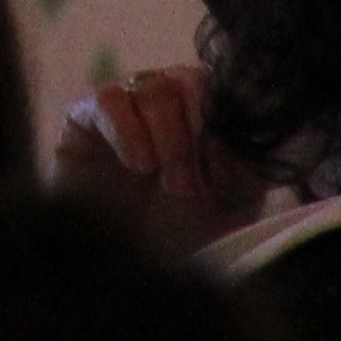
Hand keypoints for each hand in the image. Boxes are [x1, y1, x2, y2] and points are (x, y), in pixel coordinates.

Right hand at [50, 63, 268, 256]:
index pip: (221, 87)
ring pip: (152, 88)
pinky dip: (126, 130)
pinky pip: (109, 99)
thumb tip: (255, 139)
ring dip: (167, 137)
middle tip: (192, 184)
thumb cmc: (181, 229)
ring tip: (170, 183)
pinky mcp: (85, 114)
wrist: (122, 259)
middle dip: (195, 134)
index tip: (226, 164)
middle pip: (188, 81)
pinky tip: (137, 164)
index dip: (225, 119)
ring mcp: (127, 101)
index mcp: (204, 109)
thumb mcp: (230, 203)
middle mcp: (167, 96)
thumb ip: (247, 166)